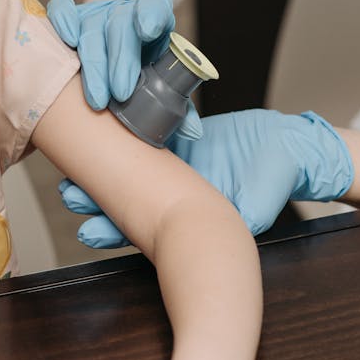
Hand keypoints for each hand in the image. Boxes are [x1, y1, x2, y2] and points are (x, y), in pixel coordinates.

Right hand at [47, 0, 201, 138]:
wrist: (124, 45)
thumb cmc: (147, 65)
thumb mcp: (165, 77)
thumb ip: (179, 99)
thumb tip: (191, 130)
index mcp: (155, 20)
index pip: (154, 6)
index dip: (150, 15)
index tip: (148, 32)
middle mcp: (125, 12)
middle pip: (120, 26)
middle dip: (119, 61)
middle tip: (121, 94)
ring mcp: (97, 13)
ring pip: (91, 27)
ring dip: (93, 64)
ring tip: (97, 100)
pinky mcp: (74, 17)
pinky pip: (62, 10)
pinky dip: (62, 22)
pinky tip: (66, 41)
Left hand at [60, 109, 354, 244]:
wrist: (291, 149)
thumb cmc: (276, 182)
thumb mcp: (259, 206)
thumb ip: (243, 216)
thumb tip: (234, 228)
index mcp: (185, 218)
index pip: (140, 231)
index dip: (112, 232)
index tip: (85, 233)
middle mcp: (172, 196)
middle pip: (124, 201)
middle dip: (94, 200)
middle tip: (67, 196)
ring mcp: (171, 166)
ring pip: (127, 168)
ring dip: (100, 170)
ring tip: (72, 170)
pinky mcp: (176, 138)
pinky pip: (144, 134)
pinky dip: (123, 134)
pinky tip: (100, 126)